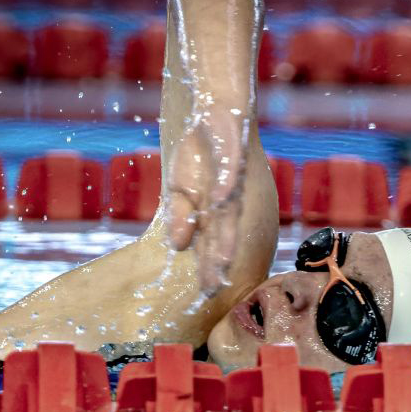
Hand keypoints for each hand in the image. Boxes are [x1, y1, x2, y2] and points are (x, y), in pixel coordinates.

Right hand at [166, 110, 247, 292]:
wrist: (213, 117)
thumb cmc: (198, 156)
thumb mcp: (179, 189)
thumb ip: (178, 217)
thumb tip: (178, 245)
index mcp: (212, 211)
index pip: (210, 245)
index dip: (208, 268)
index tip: (206, 293)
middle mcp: (225, 202)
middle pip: (222, 237)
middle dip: (218, 262)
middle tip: (216, 288)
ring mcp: (230, 182)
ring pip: (228, 213)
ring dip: (226, 236)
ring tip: (225, 259)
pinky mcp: (232, 159)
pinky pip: (228, 174)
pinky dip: (224, 187)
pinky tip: (219, 200)